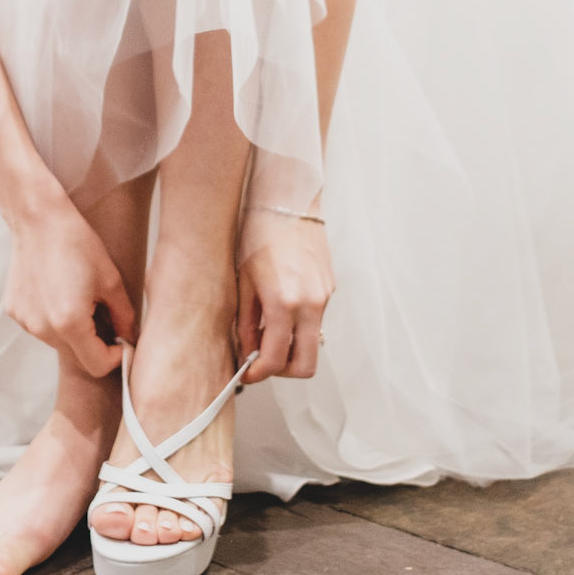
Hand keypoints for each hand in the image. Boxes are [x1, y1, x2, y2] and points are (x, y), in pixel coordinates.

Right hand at [3, 191, 138, 377]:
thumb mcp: (111, 280)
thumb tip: (129, 337)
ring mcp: (25, 321)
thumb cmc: (76, 243)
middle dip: (94, 341)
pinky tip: (57, 291)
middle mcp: (42, 329)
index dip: (114, 357)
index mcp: (69, 323)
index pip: (96, 365)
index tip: (120, 340)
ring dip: (72, 330)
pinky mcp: (15, 311)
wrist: (39, 218)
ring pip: (58, 342)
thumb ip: (124, 316)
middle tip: (101, 312)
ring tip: (77, 297)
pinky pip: (40, 326)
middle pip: (76, 354)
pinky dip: (52, 318)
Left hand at [235, 211, 334, 381]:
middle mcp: (310, 303)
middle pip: (306, 365)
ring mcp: (324, 296)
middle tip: (263, 360)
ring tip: (268, 330)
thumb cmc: (259, 232)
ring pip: (313, 343)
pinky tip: (281, 307)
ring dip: (292, 346)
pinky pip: (316, 319)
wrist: (287, 201)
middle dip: (283, 370)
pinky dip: (299, 324)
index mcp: (284, 302)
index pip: (276, 360)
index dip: (259, 373)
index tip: (249, 373)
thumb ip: (246, 322)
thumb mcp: (243, 280)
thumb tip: (247, 351)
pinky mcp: (329, 288)